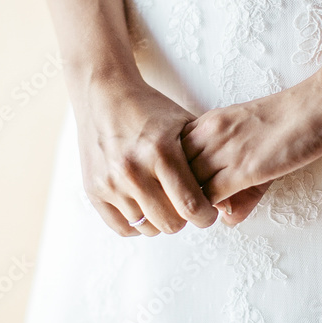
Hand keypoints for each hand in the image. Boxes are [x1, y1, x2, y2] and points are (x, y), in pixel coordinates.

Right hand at [73, 79, 219, 236]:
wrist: (104, 94)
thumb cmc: (149, 109)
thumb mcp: (183, 124)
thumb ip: (205, 156)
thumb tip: (227, 196)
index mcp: (161, 152)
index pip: (191, 206)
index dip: (205, 216)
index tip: (208, 212)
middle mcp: (133, 170)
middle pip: (170, 223)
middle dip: (184, 219)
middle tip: (185, 207)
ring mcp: (111, 182)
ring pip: (147, 228)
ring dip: (160, 220)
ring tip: (164, 203)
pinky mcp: (94, 190)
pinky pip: (122, 227)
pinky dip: (137, 225)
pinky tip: (145, 209)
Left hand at [180, 76, 321, 226]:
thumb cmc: (294, 117)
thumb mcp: (250, 134)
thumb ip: (232, 166)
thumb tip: (225, 211)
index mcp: (209, 121)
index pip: (172, 155)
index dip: (176, 176)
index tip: (187, 190)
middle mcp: (210, 133)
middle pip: (173, 172)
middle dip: (180, 193)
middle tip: (195, 206)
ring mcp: (225, 150)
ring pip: (187, 187)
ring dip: (195, 204)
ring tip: (212, 211)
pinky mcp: (244, 169)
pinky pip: (210, 198)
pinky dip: (213, 210)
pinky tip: (230, 210)